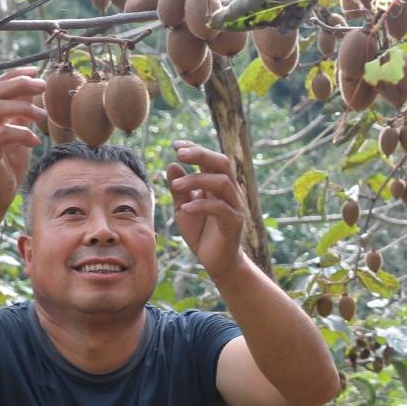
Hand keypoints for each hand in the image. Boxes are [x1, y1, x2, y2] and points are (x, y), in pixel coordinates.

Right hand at [0, 70, 44, 213]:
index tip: (35, 71)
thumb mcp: (17, 136)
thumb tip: (33, 93)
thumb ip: (21, 116)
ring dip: (22, 108)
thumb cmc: (6, 166)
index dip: (13, 75)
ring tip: (42, 116)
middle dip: (19, 85)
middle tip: (42, 85)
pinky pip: (1, 135)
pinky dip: (21, 134)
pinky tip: (36, 141)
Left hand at [165, 139, 247, 275]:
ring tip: (176, 186)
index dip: (195, 148)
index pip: (210, 158)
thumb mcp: (183, 208)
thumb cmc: (200, 233)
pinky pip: (220, 208)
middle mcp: (229, 191)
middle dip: (201, 154)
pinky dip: (201, 205)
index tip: (175, 145)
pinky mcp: (234, 222)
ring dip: (197, 180)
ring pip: (222, 182)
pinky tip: (185, 209)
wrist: (216, 261)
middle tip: (179, 154)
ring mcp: (234, 206)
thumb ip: (179, 190)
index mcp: (217, 185)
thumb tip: (172, 164)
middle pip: (222, 162)